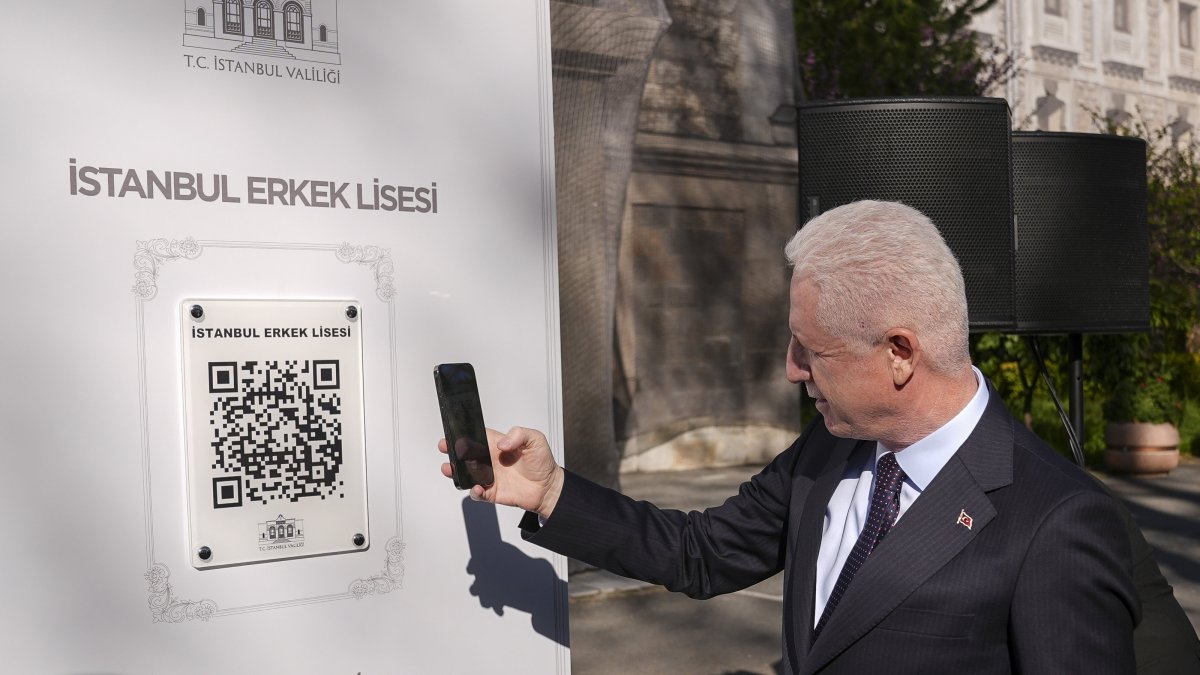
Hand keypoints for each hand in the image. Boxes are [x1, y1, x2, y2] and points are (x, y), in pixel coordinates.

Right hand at [439, 426, 563, 518]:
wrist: (547, 487)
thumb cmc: (542, 462)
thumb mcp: (535, 439)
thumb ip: (519, 434)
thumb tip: (502, 443)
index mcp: (497, 444)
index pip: (476, 436)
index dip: (463, 434)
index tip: (453, 433)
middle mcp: (490, 460)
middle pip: (465, 454)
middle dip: (452, 451)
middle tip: (445, 448)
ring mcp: (489, 476)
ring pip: (466, 474)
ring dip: (456, 471)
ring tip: (450, 469)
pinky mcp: (492, 492)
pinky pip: (477, 493)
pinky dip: (473, 491)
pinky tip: (477, 488)